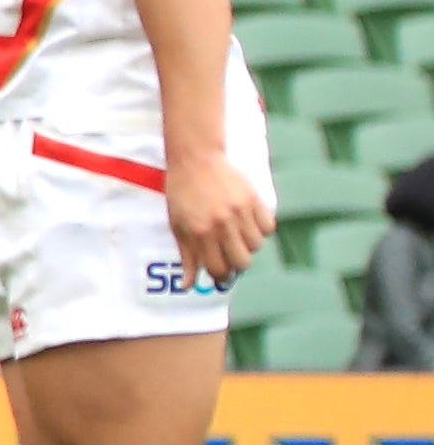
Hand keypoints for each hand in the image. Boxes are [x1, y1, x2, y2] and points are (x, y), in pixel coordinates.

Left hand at [165, 145, 276, 289]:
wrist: (196, 159)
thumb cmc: (182, 194)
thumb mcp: (177, 226)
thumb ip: (186, 256)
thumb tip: (187, 285)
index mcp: (200, 232)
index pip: (218, 269)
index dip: (220, 276)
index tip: (219, 273)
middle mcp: (222, 224)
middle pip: (242, 262)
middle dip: (236, 264)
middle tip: (230, 256)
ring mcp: (240, 212)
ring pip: (257, 246)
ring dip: (248, 245)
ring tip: (236, 235)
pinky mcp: (254, 200)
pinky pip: (268, 227)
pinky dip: (261, 230)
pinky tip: (248, 223)